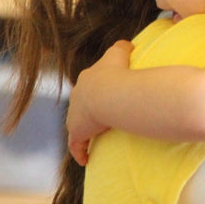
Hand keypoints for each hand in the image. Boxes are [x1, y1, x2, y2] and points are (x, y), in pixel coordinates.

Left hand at [64, 40, 132, 164]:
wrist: (108, 93)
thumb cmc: (117, 73)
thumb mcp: (120, 53)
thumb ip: (123, 46)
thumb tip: (130, 44)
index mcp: (87, 80)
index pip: (89, 87)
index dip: (96, 93)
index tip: (104, 99)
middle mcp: (77, 97)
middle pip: (79, 105)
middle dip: (85, 111)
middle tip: (98, 120)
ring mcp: (75, 115)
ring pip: (76, 125)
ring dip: (83, 131)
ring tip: (93, 139)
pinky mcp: (77, 131)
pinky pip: (76, 145)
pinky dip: (80, 152)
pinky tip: (86, 159)